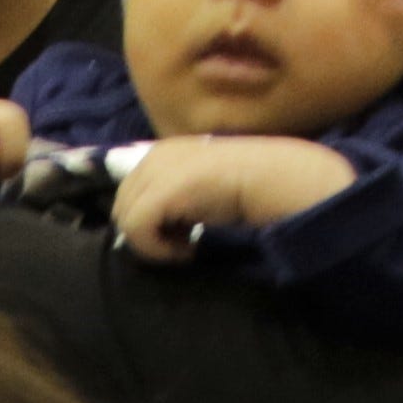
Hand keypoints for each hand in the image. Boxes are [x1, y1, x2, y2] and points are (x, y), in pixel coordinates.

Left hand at [115, 134, 357, 258]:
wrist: (280, 180)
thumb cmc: (250, 189)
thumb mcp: (205, 191)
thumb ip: (175, 200)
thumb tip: (153, 229)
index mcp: (165, 151)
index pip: (129, 194)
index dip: (147, 222)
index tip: (181, 234)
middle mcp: (156, 155)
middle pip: (122, 207)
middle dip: (146, 232)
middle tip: (185, 242)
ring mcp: (159, 169)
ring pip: (125, 219)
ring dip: (153, 243)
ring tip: (188, 246)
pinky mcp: (163, 190)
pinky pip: (135, 228)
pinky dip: (158, 250)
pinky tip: (188, 250)